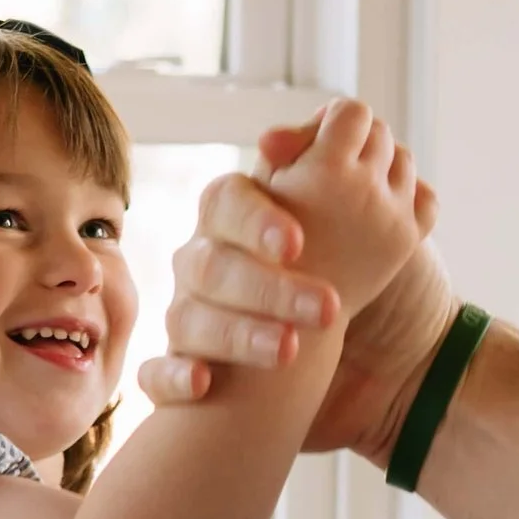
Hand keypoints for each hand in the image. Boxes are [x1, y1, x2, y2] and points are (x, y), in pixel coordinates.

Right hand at [137, 121, 457, 463]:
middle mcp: (206, 264)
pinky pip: (157, 376)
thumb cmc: (344, 271)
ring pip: (187, 321)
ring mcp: (193, 318)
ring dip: (238, 335)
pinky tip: (202, 384)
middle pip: (213, 267)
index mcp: (234, 219)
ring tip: (289, 350)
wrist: (361, 357)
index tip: (298, 246)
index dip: (259, 222)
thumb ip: (328, 164)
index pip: (228, 203)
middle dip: (269, 288)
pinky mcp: (184, 373)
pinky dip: (172, 377)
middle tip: (326, 309)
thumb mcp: (347, 211)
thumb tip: (294, 133)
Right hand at [257, 98, 425, 316]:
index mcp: (325, 169)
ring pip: (404, 161)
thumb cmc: (263, 242)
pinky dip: (409, 194)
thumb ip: (290, 144)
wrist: (293, 312)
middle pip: (381, 133)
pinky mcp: (408, 240)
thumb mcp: (263, 187)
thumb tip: (313, 118)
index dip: (335, 120)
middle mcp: (365, 190)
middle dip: (359, 141)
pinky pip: (426, 196)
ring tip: (356, 184)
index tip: (322, 136)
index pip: (352, 113)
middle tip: (337, 160)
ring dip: (384, 165)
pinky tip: (381, 205)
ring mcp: (393, 216)